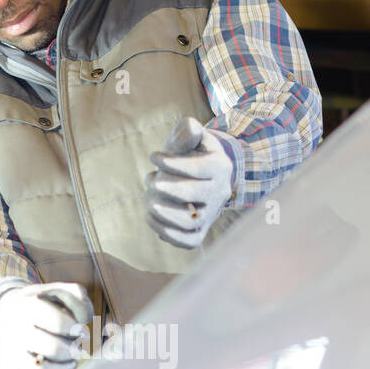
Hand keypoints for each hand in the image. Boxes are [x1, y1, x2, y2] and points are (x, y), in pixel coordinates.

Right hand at [0, 281, 91, 368]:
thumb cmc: (42, 305)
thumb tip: (84, 318)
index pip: (58, 321)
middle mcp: (15, 330)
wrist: (7, 314)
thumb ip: (77, 297)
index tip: (82, 332)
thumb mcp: (58, 291)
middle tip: (77, 350)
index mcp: (28, 306)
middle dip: (72, 352)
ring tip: (70, 365)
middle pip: (52, 349)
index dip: (76, 330)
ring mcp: (9, 352)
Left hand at [144, 116, 232, 248]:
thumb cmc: (188, 154)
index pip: (199, 167)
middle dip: (168, 187)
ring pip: (191, 221)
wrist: (197, 178)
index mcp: (221, 166)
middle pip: (195, 194)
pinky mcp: (199, 233)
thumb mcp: (191, 138)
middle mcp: (220, 193)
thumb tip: (190, 127)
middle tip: (151, 180)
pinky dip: (166, 233)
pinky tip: (149, 217)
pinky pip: (187, 241)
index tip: (153, 156)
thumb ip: (188, 132)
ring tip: (148, 200)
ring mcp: (210, 215)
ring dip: (163, 212)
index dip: (172, 162)